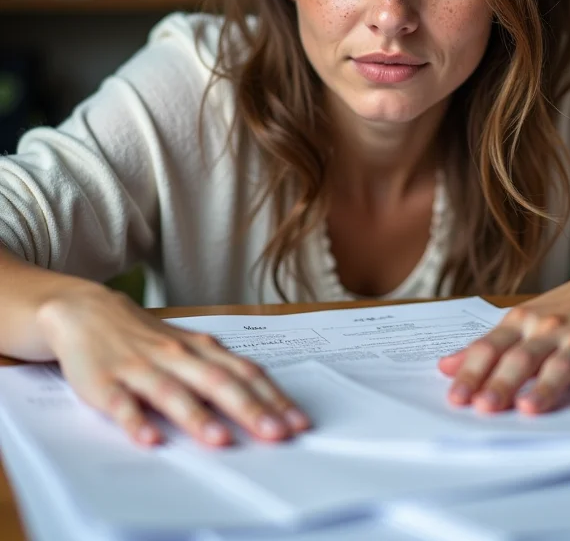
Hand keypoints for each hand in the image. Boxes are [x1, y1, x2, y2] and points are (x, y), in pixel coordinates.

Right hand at [36, 284, 309, 446]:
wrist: (88, 310)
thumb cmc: (149, 337)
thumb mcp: (190, 348)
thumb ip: (221, 371)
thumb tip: (264, 400)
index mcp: (202, 350)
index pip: (245, 374)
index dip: (274, 398)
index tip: (298, 422)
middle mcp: (178, 356)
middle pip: (219, 383)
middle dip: (250, 409)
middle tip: (277, 434)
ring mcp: (142, 368)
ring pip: (173, 392)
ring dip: (197, 417)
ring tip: (221, 440)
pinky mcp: (106, 382)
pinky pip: (121, 404)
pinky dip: (135, 421)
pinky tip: (149, 439)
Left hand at [438, 251, 569, 414]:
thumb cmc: (568, 306)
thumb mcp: (524, 318)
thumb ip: (489, 345)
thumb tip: (446, 366)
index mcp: (522, 322)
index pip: (490, 348)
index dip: (472, 372)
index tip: (456, 397)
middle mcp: (549, 329)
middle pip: (521, 358)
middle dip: (502, 383)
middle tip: (484, 407)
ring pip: (560, 365)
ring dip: (544, 388)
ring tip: (527, 409)